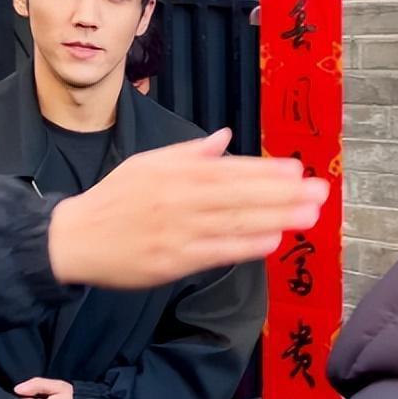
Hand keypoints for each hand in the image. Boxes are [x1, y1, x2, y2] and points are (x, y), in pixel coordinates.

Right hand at [49, 128, 329, 287]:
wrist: (77, 237)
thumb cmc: (114, 198)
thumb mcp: (146, 162)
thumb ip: (189, 151)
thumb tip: (224, 137)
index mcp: (176, 172)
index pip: (229, 169)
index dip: (265, 170)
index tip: (297, 170)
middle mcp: (181, 198)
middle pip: (240, 194)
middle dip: (283, 193)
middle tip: (320, 192)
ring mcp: (179, 230)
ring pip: (234, 221)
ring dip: (275, 217)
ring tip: (309, 215)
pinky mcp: (174, 261)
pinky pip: (216, 252)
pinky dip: (245, 246)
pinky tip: (273, 240)